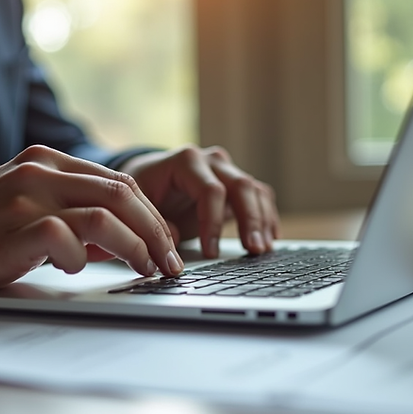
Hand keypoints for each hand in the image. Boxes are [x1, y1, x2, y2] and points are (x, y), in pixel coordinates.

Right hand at [0, 145, 183, 292]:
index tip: (167, 244)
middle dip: (156, 231)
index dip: (152, 215)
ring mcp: (27, 196)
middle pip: (122, 194)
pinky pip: (68, 239)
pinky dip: (83, 259)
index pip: (120, 182)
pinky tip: (76, 270)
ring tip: (146, 269)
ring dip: (135, 246)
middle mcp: (41, 171)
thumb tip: (124, 244)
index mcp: (47, 160)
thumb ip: (73, 217)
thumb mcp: (28, 209)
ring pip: (105, 214)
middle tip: (170, 262)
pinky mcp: (15, 226)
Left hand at [120, 145, 279, 257]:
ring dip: (262, 220)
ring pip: (254, 191)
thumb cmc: (146, 191)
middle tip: (254, 249)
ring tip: (263, 249)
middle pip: (241, 186)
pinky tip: (271, 238)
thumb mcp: (141, 206)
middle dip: (250, 220)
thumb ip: (157, 224)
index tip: (210, 252)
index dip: (213, 223)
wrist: (150, 177)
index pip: (210, 190)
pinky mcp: (236, 185)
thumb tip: (174, 245)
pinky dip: (267, 216)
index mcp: (186, 162)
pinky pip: (260, 196)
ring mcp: (227, 170)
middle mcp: (211, 161)